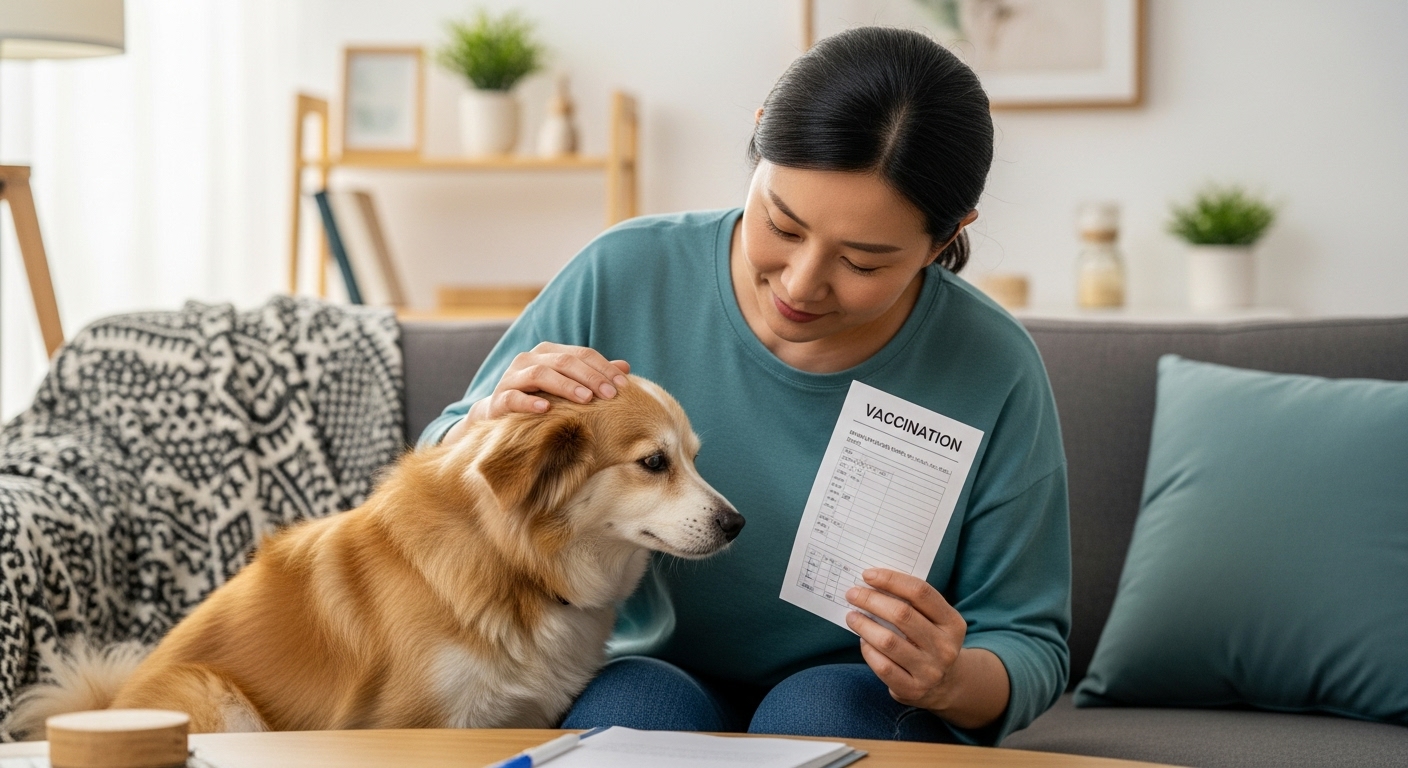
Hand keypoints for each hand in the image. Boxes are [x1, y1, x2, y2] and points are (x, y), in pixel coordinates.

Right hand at [445, 343, 629, 444]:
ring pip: (540, 373)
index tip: (623, 385)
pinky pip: (514, 397)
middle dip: (590, 377)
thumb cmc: (540, 398)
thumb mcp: (567, 386)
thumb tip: (626, 367)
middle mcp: (529, 359)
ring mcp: (512, 377)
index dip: (603, 368)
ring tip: (586, 399)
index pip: (581, 354)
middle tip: (610, 394)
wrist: (499, 415)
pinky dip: (530, 402)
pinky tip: (547, 410)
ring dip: (565, 386)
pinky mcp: (499, 398)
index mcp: (548, 352)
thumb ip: (593, 376)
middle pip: (564, 361)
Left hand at [845, 568, 967, 712]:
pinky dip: (868, 650)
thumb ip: (912, 603)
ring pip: (889, 641)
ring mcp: (930, 671)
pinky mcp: (913, 689)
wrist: (946, 684)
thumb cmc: (931, 641)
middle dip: (871, 600)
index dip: (892, 580)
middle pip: (902, 615)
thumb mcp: (934, 621)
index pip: (920, 592)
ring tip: (852, 616)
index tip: (868, 575)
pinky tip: (863, 641)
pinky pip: (882, 666)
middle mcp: (945, 647)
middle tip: (853, 594)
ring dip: (864, 625)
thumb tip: (873, 583)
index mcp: (952, 623)